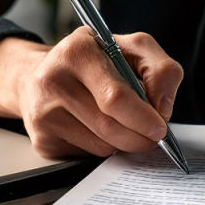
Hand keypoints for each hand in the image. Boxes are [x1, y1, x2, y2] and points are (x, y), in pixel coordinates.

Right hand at [0, 28, 182, 157]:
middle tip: (152, 135)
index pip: (116, 97)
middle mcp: (53, 81)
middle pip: (110, 127)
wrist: (40, 74)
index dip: (143, 117)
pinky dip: (103, 147)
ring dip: (122, 142)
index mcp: (77, 52)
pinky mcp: (42, 140)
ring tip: (121, 123)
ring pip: (102, 146)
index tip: (160, 127)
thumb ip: (160, 69)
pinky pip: (87, 155)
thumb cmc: (93, 61)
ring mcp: (43, 113)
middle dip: (139, 136)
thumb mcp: (130, 49)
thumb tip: (163, 108)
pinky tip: (96, 129)